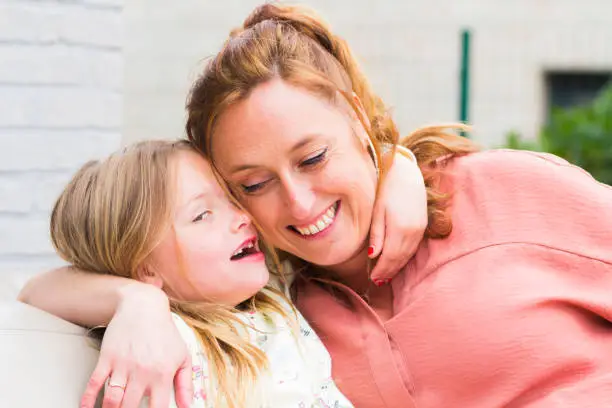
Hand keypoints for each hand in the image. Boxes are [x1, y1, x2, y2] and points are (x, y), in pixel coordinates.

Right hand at [80, 284, 192, 407]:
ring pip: (111, 399)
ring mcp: (123, 365)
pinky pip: (94, 383)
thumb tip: (187, 407)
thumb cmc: (164, 332)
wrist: (144, 306)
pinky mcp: (107, 358)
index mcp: (163, 374)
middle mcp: (142, 372)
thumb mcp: (182, 356)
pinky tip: (85, 407)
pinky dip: (87, 399)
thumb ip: (185, 384)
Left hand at [369, 147, 426, 283]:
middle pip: (400, 258)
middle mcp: (413, 231)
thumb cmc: (385, 188)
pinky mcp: (423, 224)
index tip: (372, 279)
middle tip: (378, 281)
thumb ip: (377, 234)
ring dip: (397, 266)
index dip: (381, 270)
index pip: (390, 257)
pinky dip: (405, 256)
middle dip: (389, 271)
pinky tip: (397, 260)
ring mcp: (420, 228)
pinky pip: (414, 247)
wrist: (406, 172)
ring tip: (386, 275)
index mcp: (400, 228)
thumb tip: (374, 256)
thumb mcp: (376, 211)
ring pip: (408, 254)